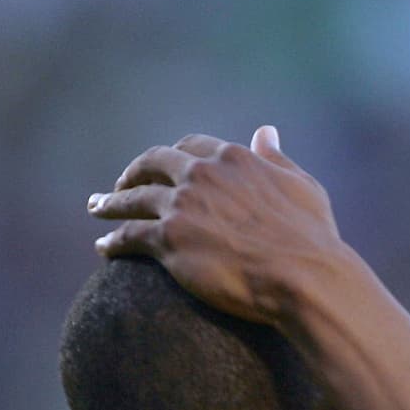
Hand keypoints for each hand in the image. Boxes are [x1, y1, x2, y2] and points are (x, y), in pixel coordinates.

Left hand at [87, 126, 340, 323]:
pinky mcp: (168, 241)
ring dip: (111, 204)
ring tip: (96, 210)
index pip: (190, 148)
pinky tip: (104, 249)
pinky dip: (114, 241)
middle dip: (133, 174)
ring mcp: (181, 206)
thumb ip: (276, 158)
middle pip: (153, 165)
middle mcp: (201, 174)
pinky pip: (129, 236)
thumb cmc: (312, 239)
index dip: (173, 157)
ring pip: (133, 200)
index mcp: (232, 158)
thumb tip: (265, 132)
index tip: (163, 167)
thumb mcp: (301, 187)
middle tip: (120, 186)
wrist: (304, 277)